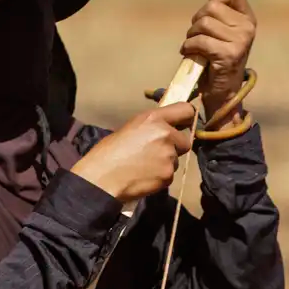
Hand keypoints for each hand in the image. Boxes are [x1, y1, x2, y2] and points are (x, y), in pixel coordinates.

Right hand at [70, 103, 196, 202]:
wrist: (102, 178)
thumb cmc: (108, 153)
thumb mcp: (130, 128)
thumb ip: (152, 127)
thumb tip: (164, 128)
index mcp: (154, 118)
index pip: (186, 110)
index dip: (186, 118)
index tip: (184, 124)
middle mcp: (165, 134)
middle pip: (185, 140)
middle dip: (175, 147)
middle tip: (156, 153)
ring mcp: (169, 156)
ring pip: (176, 159)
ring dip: (165, 163)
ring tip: (144, 166)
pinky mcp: (168, 175)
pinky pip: (170, 175)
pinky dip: (160, 177)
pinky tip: (144, 177)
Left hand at [180, 0, 256, 129]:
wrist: (223, 93)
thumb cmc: (219, 59)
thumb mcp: (221, 28)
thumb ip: (222, 3)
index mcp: (248, 19)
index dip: (212, 4)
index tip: (208, 22)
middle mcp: (248, 28)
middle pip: (212, 7)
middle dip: (197, 21)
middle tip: (195, 37)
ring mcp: (240, 42)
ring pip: (204, 24)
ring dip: (191, 36)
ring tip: (194, 48)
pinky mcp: (228, 54)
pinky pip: (200, 41)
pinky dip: (189, 48)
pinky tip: (191, 55)